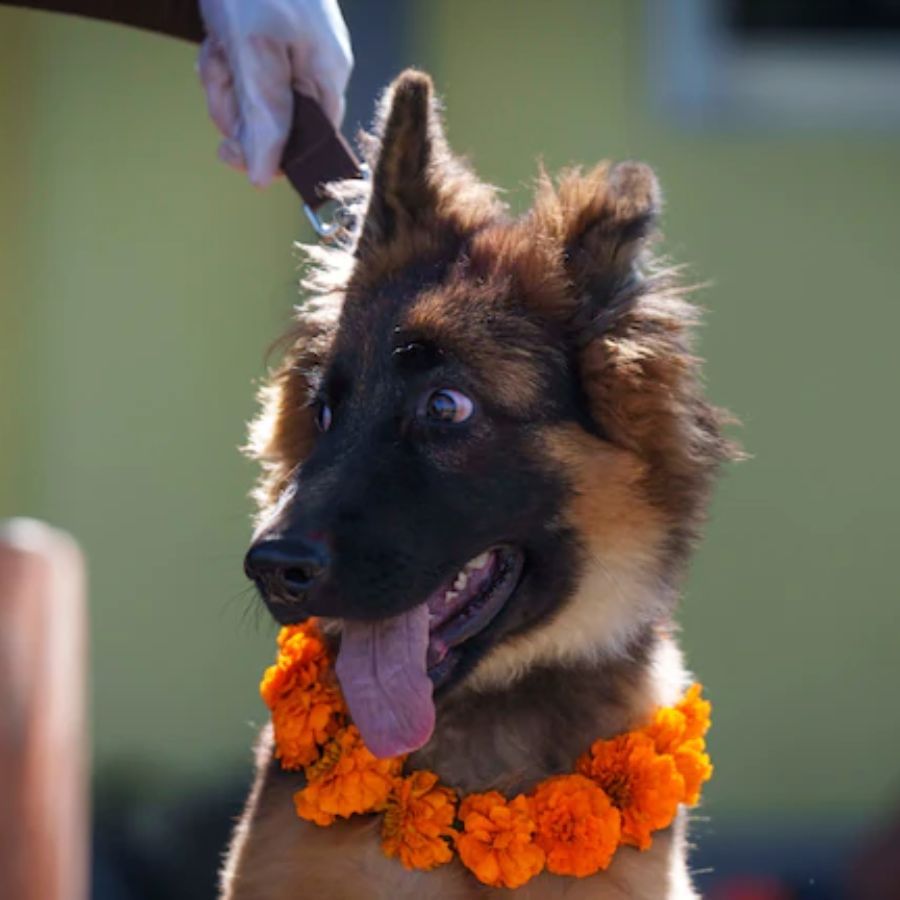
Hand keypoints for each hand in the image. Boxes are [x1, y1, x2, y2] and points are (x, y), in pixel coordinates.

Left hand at [198, 0, 352, 186]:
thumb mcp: (257, 52)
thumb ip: (264, 117)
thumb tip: (264, 176)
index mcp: (326, 78)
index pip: (308, 144)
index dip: (270, 154)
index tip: (231, 148)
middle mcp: (311, 72)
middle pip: (272, 125)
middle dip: (235, 107)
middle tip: (219, 76)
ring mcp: (287, 56)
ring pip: (250, 100)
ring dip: (222, 82)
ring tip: (217, 48)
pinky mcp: (264, 42)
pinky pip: (241, 73)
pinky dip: (220, 60)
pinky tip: (216, 38)